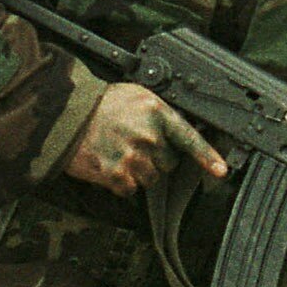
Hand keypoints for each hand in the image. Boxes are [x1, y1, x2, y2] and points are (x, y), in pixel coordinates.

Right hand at [65, 82, 228, 197]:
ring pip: (150, 178)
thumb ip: (159, 115)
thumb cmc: (99, 104)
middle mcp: (148, 137)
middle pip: (169, 163)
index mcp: (156, 113)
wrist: (65, 115)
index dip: (208, 157)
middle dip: (156, 158)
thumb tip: (175, 134)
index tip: (221, 171)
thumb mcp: (136, 97)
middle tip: (135, 144)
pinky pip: (130, 189)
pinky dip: (121, 182)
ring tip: (119, 152)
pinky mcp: (116, 176)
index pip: (189, 138)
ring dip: (139, 171)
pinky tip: (110, 164)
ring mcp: (133, 158)